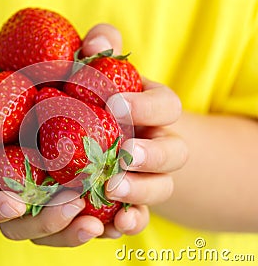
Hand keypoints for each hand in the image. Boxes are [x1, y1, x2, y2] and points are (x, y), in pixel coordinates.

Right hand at [0, 54, 96, 246]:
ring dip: (73, 231)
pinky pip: (80, 212)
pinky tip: (123, 216)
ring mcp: (38, 190)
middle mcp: (9, 187)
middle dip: (44, 223)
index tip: (14, 204)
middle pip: (18, 224)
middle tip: (73, 207)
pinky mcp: (65, 185)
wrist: (17, 89)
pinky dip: (100, 220)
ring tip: (103, 222)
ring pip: (51, 228)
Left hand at [80, 24, 187, 236]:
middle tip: (124, 155)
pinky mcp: (132, 201)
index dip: (146, 107)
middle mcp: (160, 145)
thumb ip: (103, 47)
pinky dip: (130, 222)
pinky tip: (112, 224)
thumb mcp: (103, 68)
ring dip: (141, 192)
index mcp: (156, 111)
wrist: (103, 133)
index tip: (115, 105)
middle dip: (152, 156)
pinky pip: (139, 216)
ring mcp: (149, 176)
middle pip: (174, 154)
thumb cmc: (100, 97)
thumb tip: (94, 45)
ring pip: (160, 189)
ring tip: (112, 188)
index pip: (167, 106)